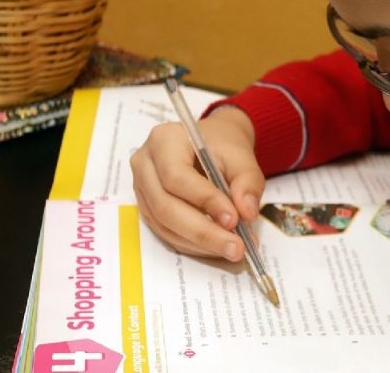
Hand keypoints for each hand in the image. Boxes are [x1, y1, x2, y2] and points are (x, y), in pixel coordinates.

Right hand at [131, 105, 264, 261]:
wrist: (212, 145)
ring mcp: (142, 189)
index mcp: (164, 140)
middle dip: (203, 232)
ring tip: (232, 249)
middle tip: (236, 247)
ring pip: (165, 225)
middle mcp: (145, 164)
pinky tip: (217, 246)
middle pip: (166, 206)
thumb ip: (248, 183)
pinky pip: (166, 232)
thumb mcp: (242, 157)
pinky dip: (193, 244)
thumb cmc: (223, 146)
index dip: (204, 201)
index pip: (176, 176)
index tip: (233, 219)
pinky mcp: (148, 208)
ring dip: (200, 243)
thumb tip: (246, 213)